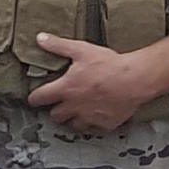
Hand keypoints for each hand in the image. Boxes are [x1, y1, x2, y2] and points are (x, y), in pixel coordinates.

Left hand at [26, 34, 159, 134]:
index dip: (34, 98)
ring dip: (72, 118)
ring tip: (76, 110)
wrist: (134, 80)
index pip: (40, 98)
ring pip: (72, 125)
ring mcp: (89, 118)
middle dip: (55, 109)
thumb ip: (58, 45)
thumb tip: (40, 38)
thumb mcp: (80, 49)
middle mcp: (74, 106)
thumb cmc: (108, 65)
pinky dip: (91, 124)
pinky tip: (94, 116)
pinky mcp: (104, 125)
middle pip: (55, 115)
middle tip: (60, 102)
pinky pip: (92, 130)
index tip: (34, 98)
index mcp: (65, 89)